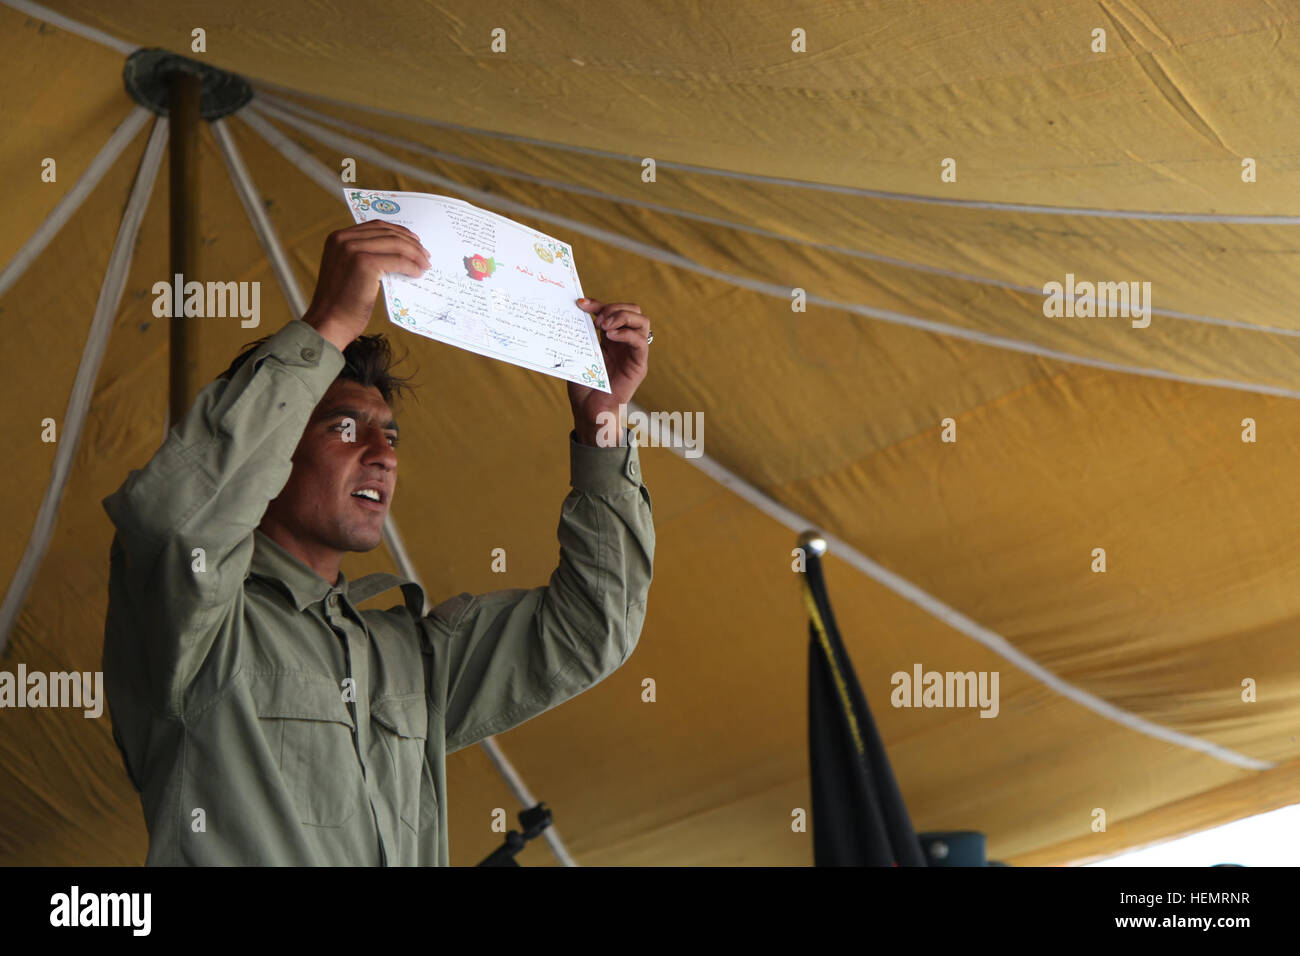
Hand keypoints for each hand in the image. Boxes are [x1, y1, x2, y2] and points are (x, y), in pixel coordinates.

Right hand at [301, 221, 430, 352]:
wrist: (329, 322)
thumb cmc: (341, 303)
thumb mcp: (348, 270)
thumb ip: (364, 255)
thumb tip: (397, 252)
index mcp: (338, 238)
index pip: (376, 226)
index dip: (399, 232)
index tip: (415, 241)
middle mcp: (343, 239)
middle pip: (388, 233)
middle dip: (411, 244)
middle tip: (425, 255)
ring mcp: (353, 250)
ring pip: (395, 244)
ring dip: (415, 254)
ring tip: (425, 265)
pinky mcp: (364, 264)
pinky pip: (398, 260)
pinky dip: (411, 266)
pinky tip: (417, 273)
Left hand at [568, 298, 650, 445]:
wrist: (588, 409)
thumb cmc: (584, 383)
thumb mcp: (582, 352)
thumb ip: (584, 332)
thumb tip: (577, 308)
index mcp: (612, 337)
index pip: (613, 310)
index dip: (599, 303)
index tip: (581, 304)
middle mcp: (626, 342)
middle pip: (634, 310)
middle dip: (615, 307)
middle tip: (597, 320)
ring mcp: (634, 353)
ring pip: (642, 321)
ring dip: (623, 317)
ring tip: (604, 326)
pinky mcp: (639, 365)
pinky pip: (641, 342)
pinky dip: (626, 334)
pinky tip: (610, 336)